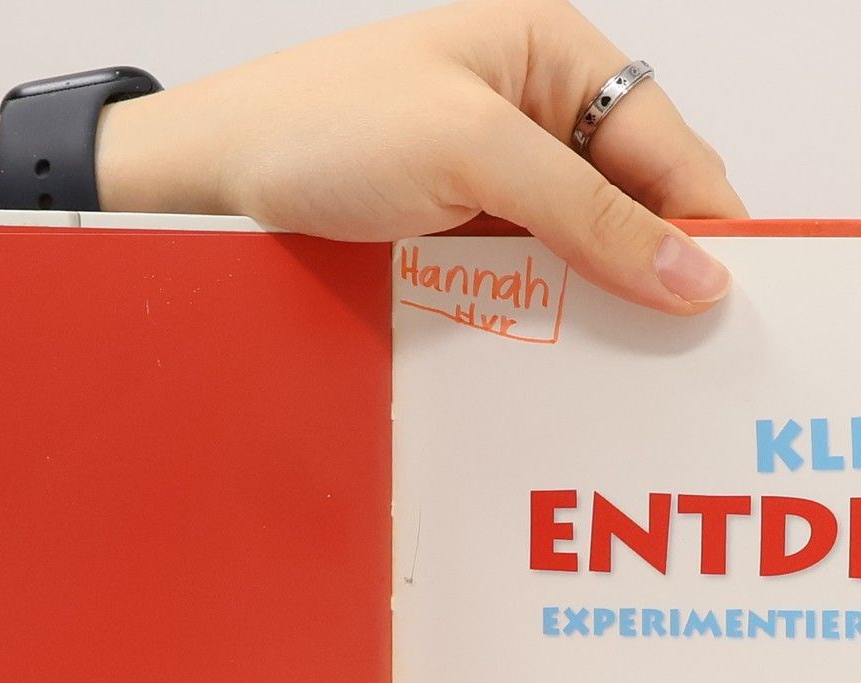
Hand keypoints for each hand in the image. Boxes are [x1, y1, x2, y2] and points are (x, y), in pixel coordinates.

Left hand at [103, 0, 745, 313]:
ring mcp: (479, 180)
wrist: (203, 179)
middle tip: (678, 355)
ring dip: (585, 307)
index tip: (732, 298)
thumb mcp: (473, 156)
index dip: (703, 219)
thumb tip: (692, 267)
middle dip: (647, 271)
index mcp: (552, 56)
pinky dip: (527, 321)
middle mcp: (525, 114)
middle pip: (620, 204)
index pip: (663, 143)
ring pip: (565, 253)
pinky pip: (508, 284)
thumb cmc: (321, 128)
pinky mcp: (436, 236)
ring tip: (617, 372)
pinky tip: (543, 362)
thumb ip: (588, 213)